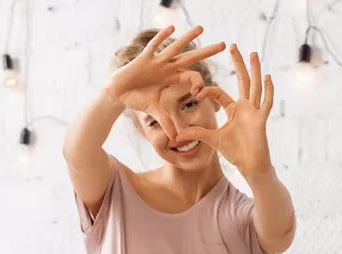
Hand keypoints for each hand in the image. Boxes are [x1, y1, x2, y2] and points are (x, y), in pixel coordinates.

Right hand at [105, 25, 225, 139]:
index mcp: (172, 78)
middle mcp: (167, 68)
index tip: (199, 93)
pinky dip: (161, 37)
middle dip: (206, 52)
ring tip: (202, 28)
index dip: (198, 82)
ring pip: (175, 48)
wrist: (118, 94)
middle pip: (190, 58)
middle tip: (223, 44)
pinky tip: (172, 28)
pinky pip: (154, 46)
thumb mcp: (155, 111)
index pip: (192, 76)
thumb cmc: (137, 99)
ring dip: (188, 38)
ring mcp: (156, 62)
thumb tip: (176, 138)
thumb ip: (166, 122)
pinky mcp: (143, 59)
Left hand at [175, 44, 274, 178]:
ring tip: (253, 54)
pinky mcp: (260, 120)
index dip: (207, 90)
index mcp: (234, 110)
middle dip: (238, 64)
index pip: (219, 93)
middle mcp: (245, 107)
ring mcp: (254, 112)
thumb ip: (197, 133)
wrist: (250, 165)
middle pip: (242, 81)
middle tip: (233, 46)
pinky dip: (268, 91)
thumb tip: (177, 135)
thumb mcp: (212, 140)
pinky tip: (268, 77)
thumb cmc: (235, 152)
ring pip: (255, 87)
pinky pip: (266, 103)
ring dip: (254, 70)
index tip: (196, 92)